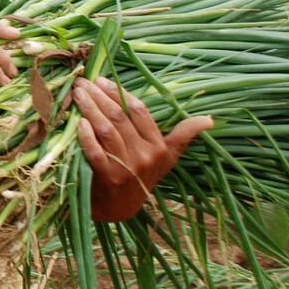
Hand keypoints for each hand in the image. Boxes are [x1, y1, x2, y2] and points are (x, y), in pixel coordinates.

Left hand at [74, 77, 212, 221]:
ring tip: (78, 94)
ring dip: (90, 108)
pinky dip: (86, 136)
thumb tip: (210, 120)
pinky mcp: (109, 179)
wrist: (119, 209)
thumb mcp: (166, 158)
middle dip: (99, 96)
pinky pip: (96, 152)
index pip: (139, 111)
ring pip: (107, 130)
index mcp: (159, 147)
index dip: (119, 92)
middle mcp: (146, 156)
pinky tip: (78, 122)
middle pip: (120, 117)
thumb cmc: (142, 176)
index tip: (102, 79)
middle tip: (84, 82)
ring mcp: (128, 168)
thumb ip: (183, 136)